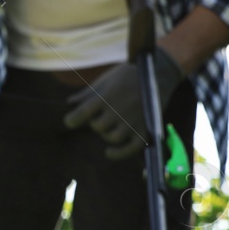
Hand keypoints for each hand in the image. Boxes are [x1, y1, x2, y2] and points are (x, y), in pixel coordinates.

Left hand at [63, 48, 184, 159]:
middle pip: (97, 127)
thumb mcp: (107, 79)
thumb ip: (89, 92)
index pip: (83, 112)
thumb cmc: (129, 76)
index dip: (72, 119)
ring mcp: (133, 121)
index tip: (69, 121)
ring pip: (112, 137)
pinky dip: (117, 154)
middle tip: (101, 117)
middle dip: (95, 123)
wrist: (159, 75)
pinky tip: (108, 152)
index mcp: (108, 95)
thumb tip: (70, 103)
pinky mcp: (144, 130)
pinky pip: (130, 149)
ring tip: (110, 126)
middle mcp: (119, 110)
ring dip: (107, 134)